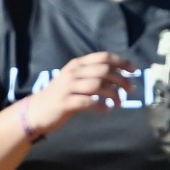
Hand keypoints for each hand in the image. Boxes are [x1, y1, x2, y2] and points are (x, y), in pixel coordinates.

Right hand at [22, 52, 139, 136]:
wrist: (35, 112)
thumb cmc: (59, 96)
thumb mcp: (75, 80)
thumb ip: (94, 76)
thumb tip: (121, 78)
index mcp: (77, 65)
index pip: (104, 57)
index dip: (122, 63)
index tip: (134, 71)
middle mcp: (72, 73)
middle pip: (104, 71)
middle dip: (122, 80)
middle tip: (130, 91)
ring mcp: (67, 87)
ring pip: (98, 85)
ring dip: (113, 95)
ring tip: (119, 103)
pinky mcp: (64, 102)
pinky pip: (88, 102)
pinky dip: (100, 106)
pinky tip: (106, 110)